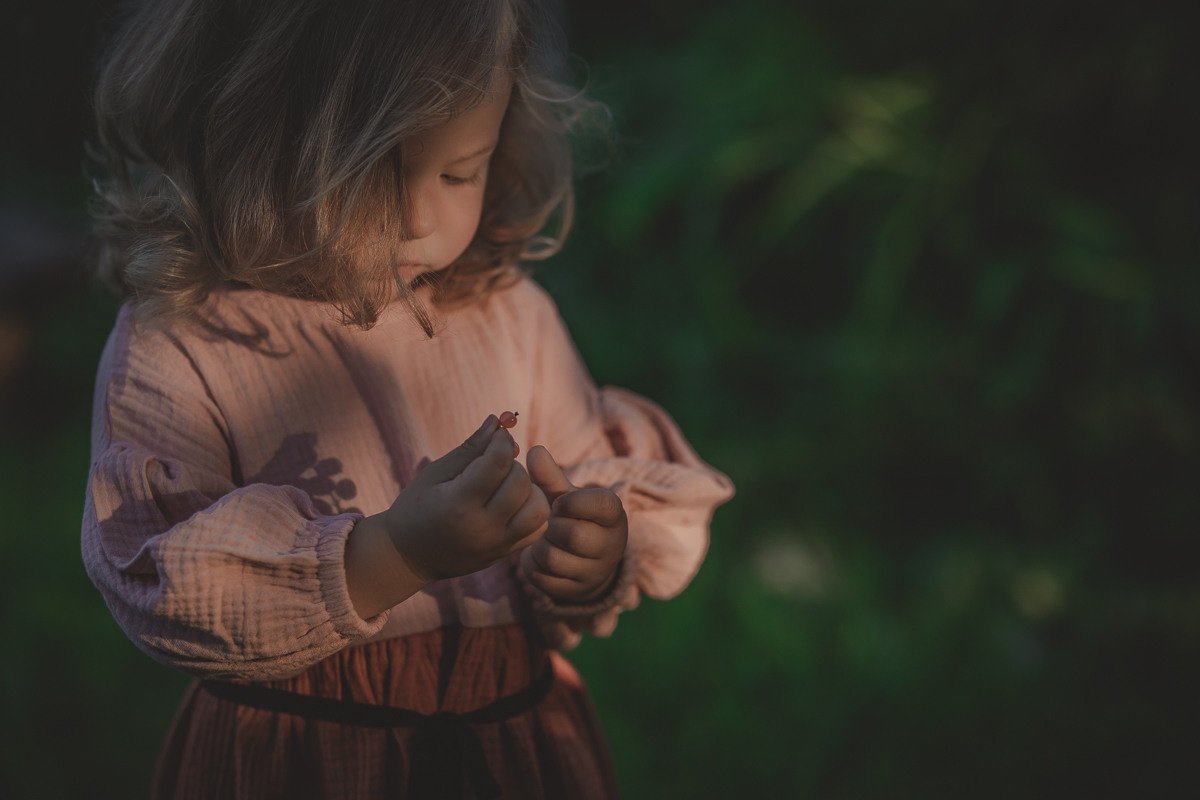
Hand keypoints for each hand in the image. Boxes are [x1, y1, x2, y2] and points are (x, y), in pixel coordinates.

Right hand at [385, 416, 549, 583]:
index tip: (497, 434)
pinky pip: (539, 527)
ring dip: (528, 488)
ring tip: (505, 485)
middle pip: (520, 482)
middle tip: (495, 463)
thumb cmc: (416, 508)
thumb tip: (497, 422)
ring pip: (539, 507)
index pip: (498, 462)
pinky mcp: (507, 553)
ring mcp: (498, 545)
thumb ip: (469, 449)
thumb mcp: (435, 474)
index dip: (501, 441)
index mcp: (459, 505)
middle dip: (512, 464)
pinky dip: (532, 508)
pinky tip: (512, 502)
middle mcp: (483, 528)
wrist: (409, 557)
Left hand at [521, 445, 627, 602]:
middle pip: (574, 535)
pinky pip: (542, 576)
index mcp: (614, 515)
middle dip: (553, 526)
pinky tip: (540, 555)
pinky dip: (533, 563)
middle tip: (549, 522)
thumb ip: (550, 475)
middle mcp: (611, 546)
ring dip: (540, 545)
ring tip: (543, 537)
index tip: (559, 503)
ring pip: (554, 558)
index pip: (602, 504)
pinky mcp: (573, 591)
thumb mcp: (566, 495)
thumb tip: (534, 450)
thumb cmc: (574, 517)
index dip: (574, 502)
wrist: (584, 561)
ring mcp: (593, 572)